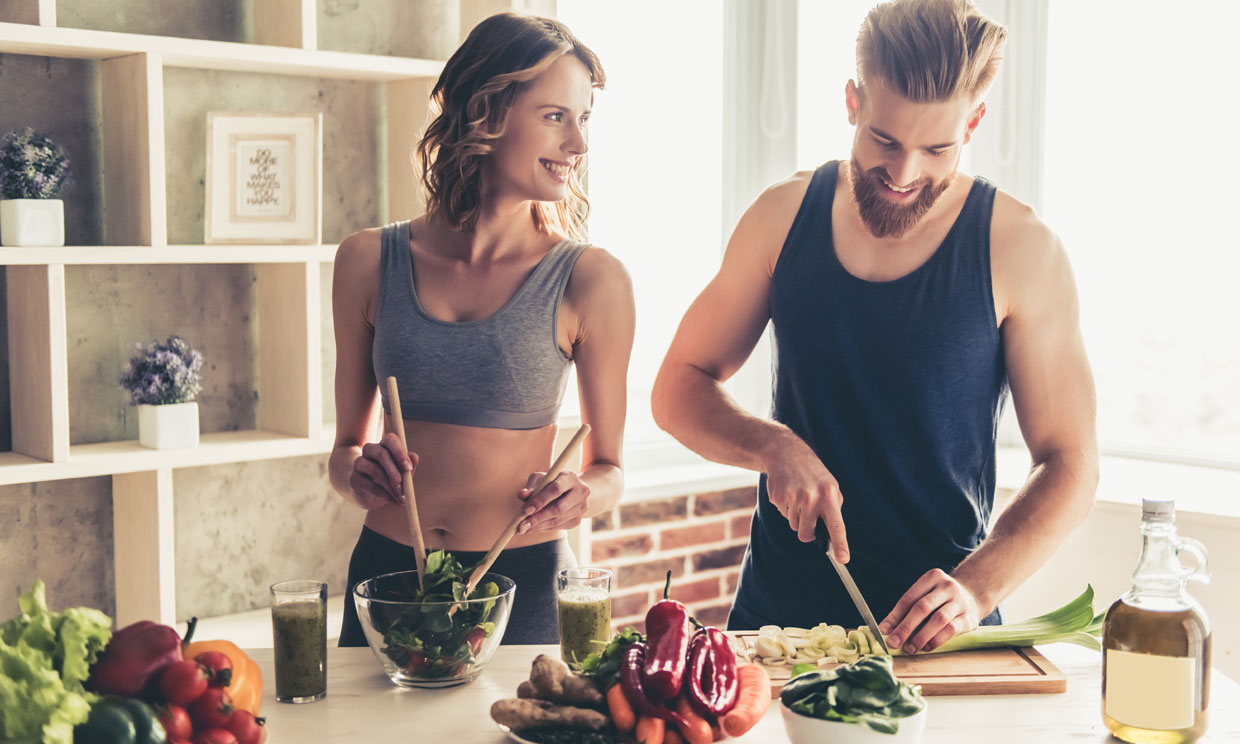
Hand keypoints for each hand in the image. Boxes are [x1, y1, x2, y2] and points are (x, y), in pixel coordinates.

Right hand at [348, 432, 417, 510]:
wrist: (374, 497)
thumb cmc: (392, 480)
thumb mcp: (404, 474)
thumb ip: (409, 465)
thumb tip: (414, 456)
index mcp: (384, 445)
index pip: (390, 440)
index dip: (400, 453)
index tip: (408, 468)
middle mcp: (370, 450)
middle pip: (382, 454)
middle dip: (395, 472)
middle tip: (404, 488)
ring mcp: (359, 463)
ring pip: (376, 470)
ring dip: (391, 487)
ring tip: (401, 498)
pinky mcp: (354, 478)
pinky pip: (370, 485)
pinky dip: (385, 495)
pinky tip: (394, 501)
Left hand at [516, 471, 590, 533]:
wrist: (573, 490)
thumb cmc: (552, 482)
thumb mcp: (541, 479)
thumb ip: (531, 487)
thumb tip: (521, 495)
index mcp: (570, 478)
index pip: (556, 490)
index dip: (540, 501)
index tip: (526, 510)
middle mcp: (580, 492)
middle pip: (558, 508)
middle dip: (538, 518)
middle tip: (522, 524)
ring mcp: (581, 507)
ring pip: (558, 520)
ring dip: (539, 526)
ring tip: (523, 528)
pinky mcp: (578, 520)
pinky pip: (559, 527)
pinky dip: (544, 529)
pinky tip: (532, 528)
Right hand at [763, 437, 848, 561]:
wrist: (786, 453)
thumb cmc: (813, 473)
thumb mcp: (830, 486)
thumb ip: (833, 508)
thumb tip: (832, 535)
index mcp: (829, 495)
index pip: (836, 525)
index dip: (840, 544)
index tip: (843, 559)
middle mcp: (811, 497)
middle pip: (807, 533)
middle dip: (806, 531)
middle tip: (807, 515)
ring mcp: (793, 497)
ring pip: (794, 525)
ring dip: (796, 516)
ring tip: (798, 496)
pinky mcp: (778, 497)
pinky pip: (783, 514)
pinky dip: (785, 507)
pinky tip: (788, 491)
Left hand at [879, 569, 982, 653]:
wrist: (973, 596)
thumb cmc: (940, 598)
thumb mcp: (926, 594)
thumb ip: (908, 609)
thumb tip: (887, 629)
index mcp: (932, 577)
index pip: (909, 598)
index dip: (895, 615)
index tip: (884, 630)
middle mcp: (947, 587)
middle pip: (922, 608)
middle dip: (905, 627)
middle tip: (894, 642)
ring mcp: (960, 601)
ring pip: (938, 619)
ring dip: (921, 636)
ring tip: (910, 648)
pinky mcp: (969, 617)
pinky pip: (951, 629)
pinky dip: (936, 640)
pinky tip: (927, 647)